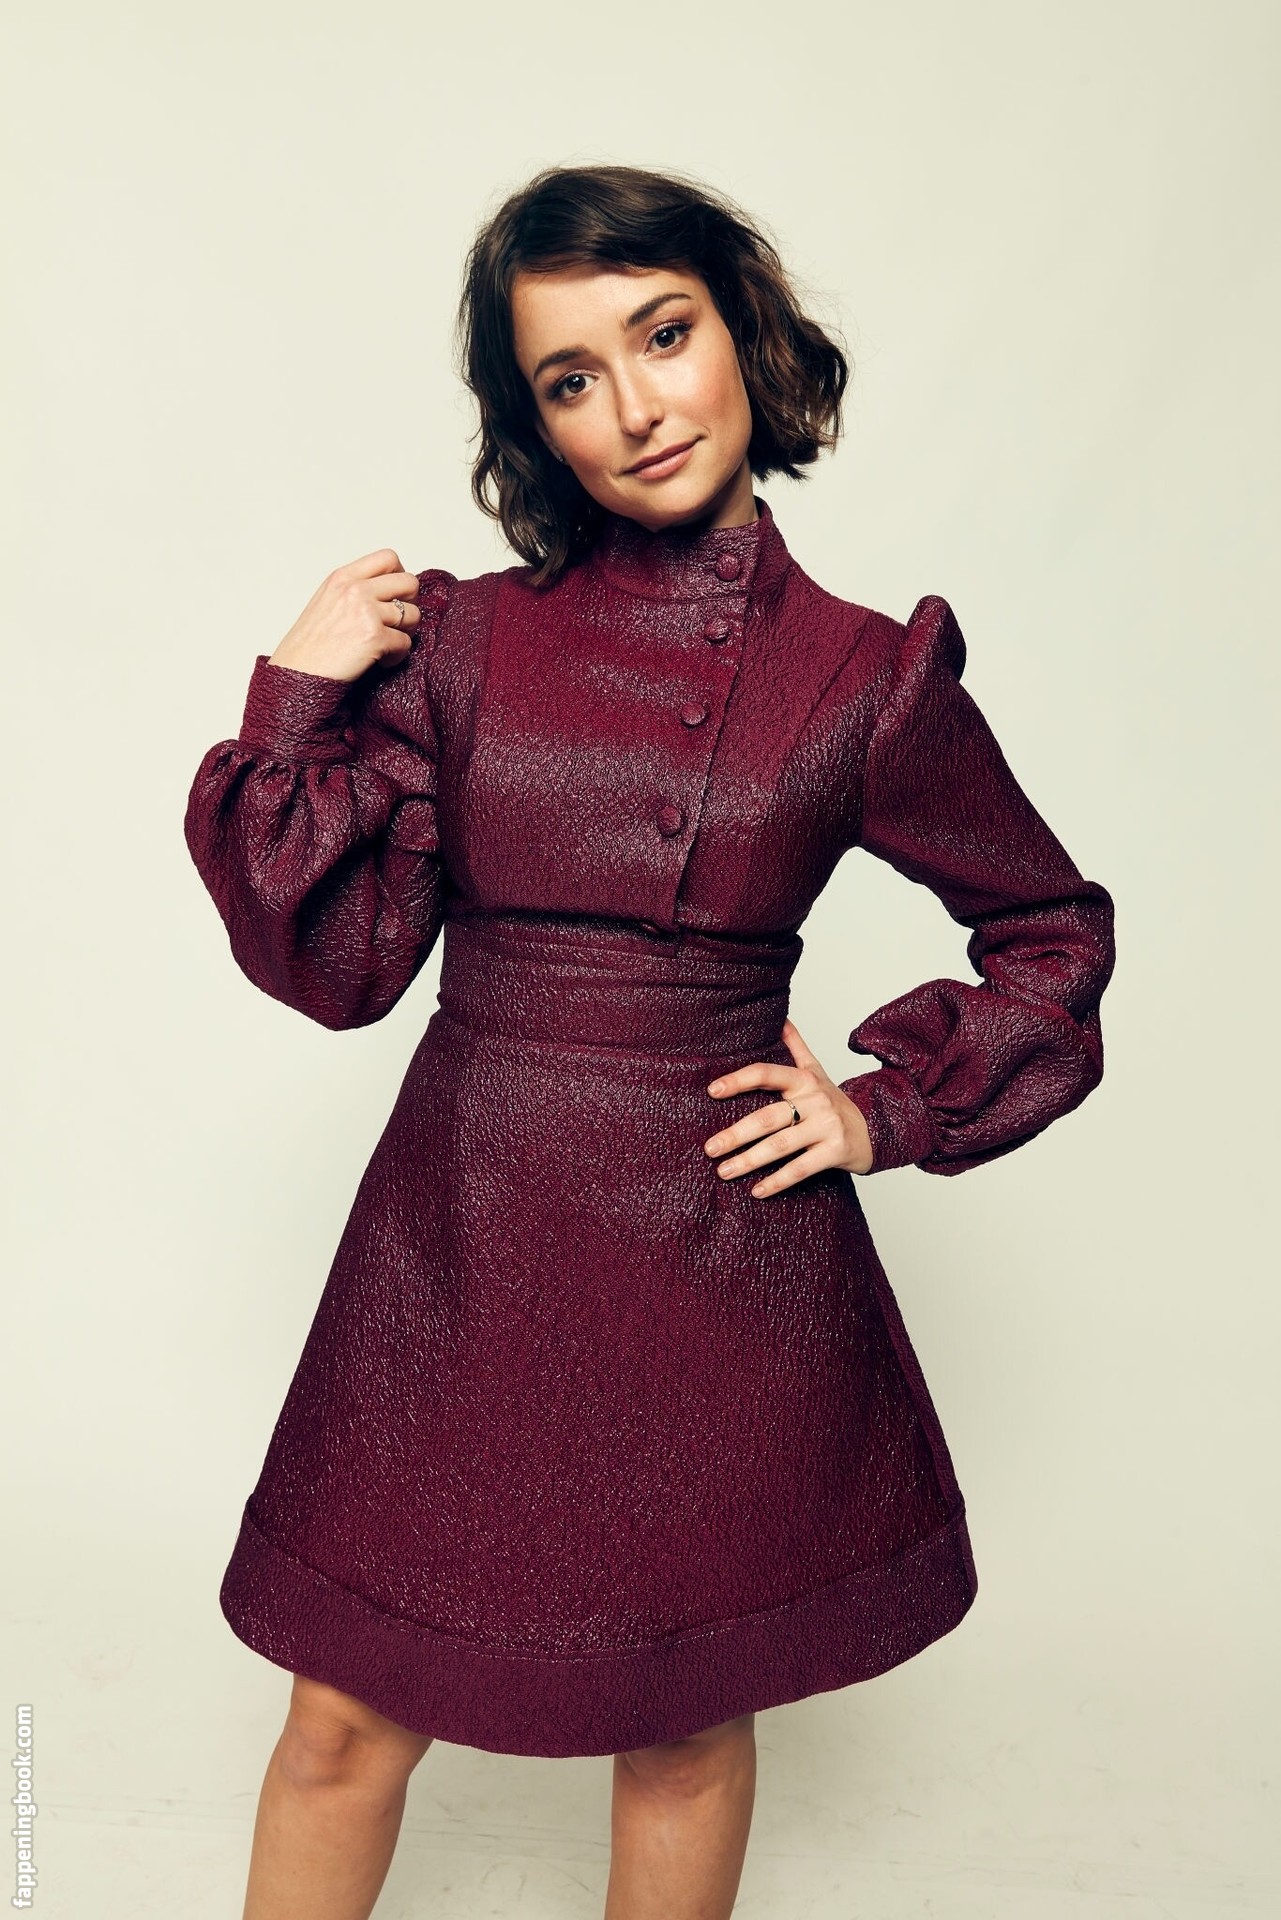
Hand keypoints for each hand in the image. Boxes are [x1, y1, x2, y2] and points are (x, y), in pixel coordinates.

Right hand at [267, 549, 422, 682]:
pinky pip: (405, 643)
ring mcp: (366, 612)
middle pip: (409, 583)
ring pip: (413, 615)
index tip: (396, 595)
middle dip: (410, 603)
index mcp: (343, 578)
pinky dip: (397, 656)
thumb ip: (354, 590)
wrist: (296, 673)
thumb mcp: (326, 601)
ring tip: (387, 645)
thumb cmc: (309, 645)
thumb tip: (390, 591)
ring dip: (405, 633)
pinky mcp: (375, 637)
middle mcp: (355, 590)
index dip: (400, 576)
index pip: (388, 558)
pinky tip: (381, 661)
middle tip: (398, 622)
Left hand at [703, 1017, 874, 1194]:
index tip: (712, 1091)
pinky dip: (777, 1181)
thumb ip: (796, 1046)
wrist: (877, 1129)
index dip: (738, 1080)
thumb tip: (780, 1018)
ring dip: (749, 1161)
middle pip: (768, 1117)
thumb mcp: (817, 1072)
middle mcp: (816, 1100)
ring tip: (723, 1171)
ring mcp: (827, 1126)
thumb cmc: (836, 1103)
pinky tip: (756, 1191)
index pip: (767, 1074)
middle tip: (710, 1148)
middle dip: (735, 1135)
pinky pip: (800, 1169)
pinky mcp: (835, 1152)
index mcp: (805, 1080)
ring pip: (780, 1145)